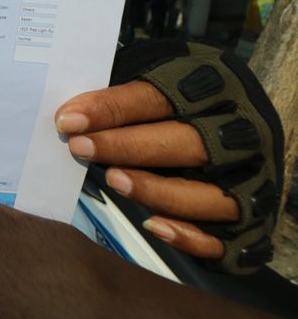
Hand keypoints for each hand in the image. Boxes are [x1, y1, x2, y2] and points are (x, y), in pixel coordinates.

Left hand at [55, 81, 235, 259]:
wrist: (236, 127)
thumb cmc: (179, 104)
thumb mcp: (157, 80)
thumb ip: (122, 96)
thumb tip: (70, 116)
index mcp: (213, 89)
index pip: (157, 97)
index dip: (111, 108)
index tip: (68, 121)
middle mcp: (241, 134)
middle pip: (186, 142)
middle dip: (127, 146)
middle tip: (80, 148)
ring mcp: (251, 180)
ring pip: (206, 193)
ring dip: (157, 190)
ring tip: (114, 181)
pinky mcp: (251, 222)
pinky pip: (223, 239)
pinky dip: (190, 237)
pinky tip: (153, 226)